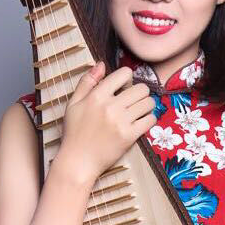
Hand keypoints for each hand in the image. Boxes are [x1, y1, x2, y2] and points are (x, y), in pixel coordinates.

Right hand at [56, 60, 156, 183]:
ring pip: (149, 103)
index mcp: (97, 96)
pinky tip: (141, 121)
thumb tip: (101, 64)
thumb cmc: (75, 132)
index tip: (123, 87)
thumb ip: (87, 82)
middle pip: (141, 88)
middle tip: (133, 100)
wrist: (78, 161)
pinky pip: (150, 120)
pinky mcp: (130, 136)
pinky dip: (149, 119)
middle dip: (140, 92)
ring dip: (146, 105)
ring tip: (138, 111)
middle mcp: (110, 106)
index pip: (124, 74)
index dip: (127, 78)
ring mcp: (121, 122)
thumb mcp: (73, 103)